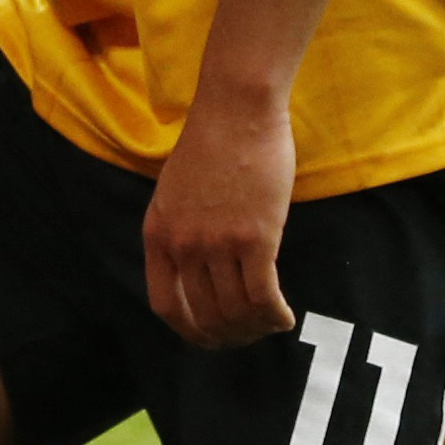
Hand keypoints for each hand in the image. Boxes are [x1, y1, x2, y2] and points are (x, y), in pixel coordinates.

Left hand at [139, 93, 296, 350]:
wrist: (237, 109)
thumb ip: (180, 232)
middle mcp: (184, 246)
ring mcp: (218, 244)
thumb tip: (199, 273)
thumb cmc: (212, 143)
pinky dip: (275, 316)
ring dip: (256, 328)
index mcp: (158, 235)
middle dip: (230, 335)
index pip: (166, 306)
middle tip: (250, 334)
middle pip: (205, 317)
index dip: (190, 331)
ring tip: (271, 323)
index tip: (211, 335)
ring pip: (236, 311)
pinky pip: (264, 297)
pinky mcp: (255, 238)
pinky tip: (285, 317)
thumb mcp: (174, 193)